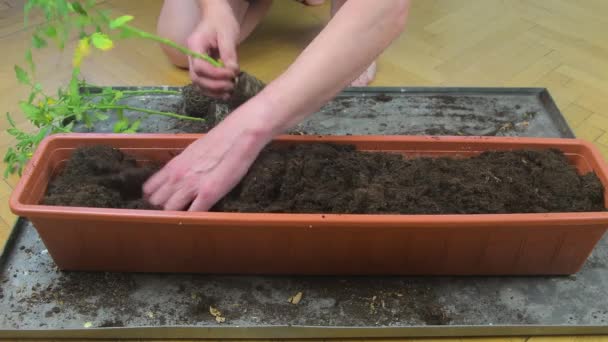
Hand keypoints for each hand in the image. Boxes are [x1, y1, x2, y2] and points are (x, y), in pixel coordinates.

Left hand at [143, 106, 272, 210]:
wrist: (238, 134)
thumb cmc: (218, 141)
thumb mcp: (191, 152)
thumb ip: (181, 167)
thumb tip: (175, 178)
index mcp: (172, 166)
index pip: (150, 189)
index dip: (154, 197)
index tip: (161, 201)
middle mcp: (177, 177)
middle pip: (157, 202)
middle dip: (163, 206)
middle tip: (175, 208)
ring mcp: (191, 186)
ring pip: (170, 210)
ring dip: (176, 214)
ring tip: (185, 214)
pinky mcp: (208, 194)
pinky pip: (193, 213)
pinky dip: (194, 217)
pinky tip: (198, 216)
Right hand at [186, 3, 239, 98]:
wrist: (217, 17)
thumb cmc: (222, 22)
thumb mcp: (228, 34)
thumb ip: (229, 53)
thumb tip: (232, 71)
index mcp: (195, 45)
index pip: (200, 66)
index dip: (215, 74)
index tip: (232, 74)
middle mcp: (191, 56)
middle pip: (197, 78)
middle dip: (214, 86)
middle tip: (232, 85)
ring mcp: (195, 63)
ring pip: (199, 84)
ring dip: (214, 92)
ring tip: (230, 92)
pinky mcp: (202, 69)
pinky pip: (204, 84)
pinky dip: (214, 91)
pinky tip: (226, 94)